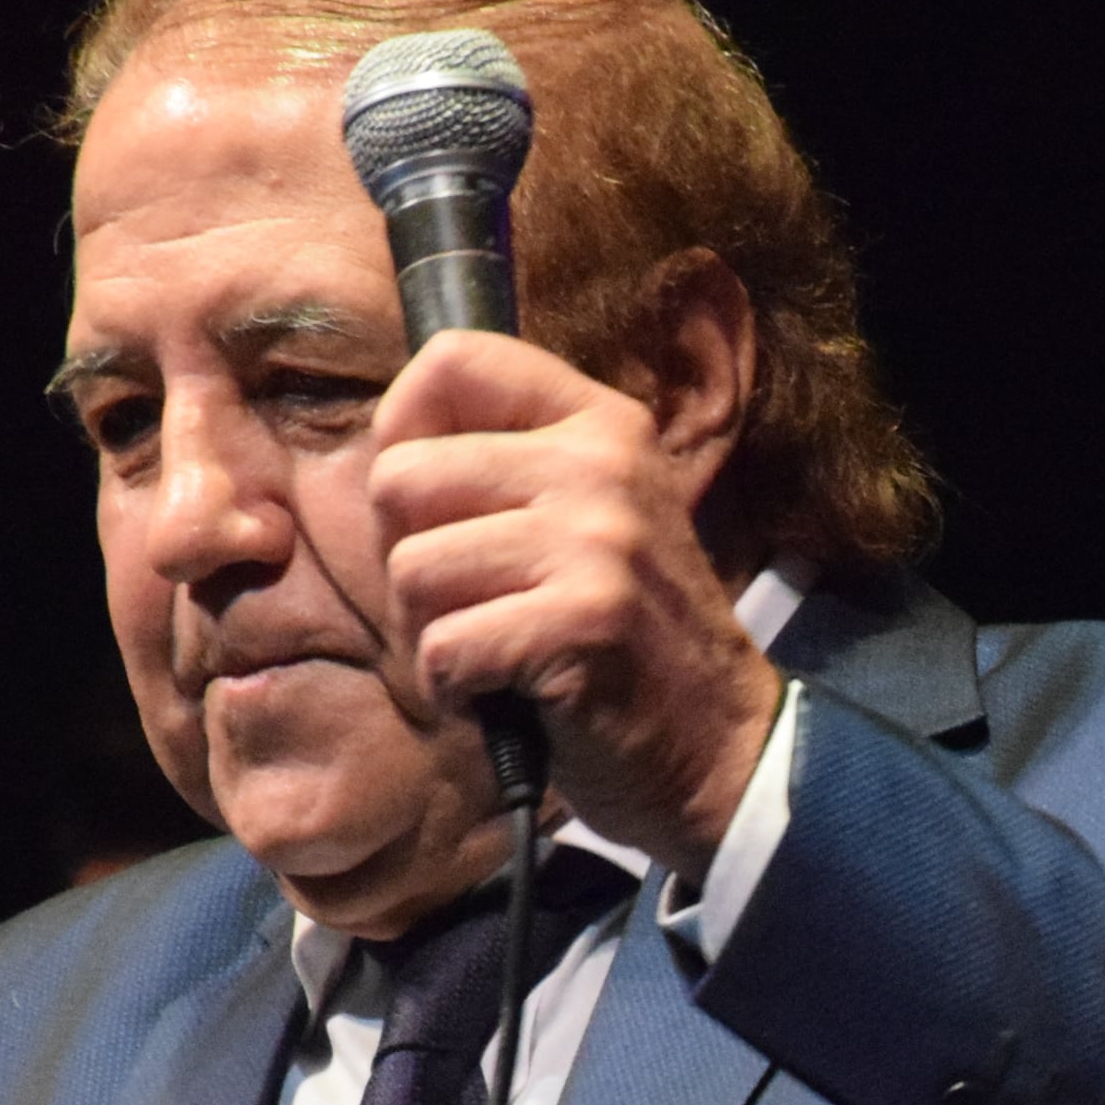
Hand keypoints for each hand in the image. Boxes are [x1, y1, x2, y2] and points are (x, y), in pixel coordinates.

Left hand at [363, 286, 779, 876]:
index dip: (402, 430)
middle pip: (401, 478)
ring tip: (495, 653)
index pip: (455, 360)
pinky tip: (505, 695)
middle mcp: (601, 466)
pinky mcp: (583, 622)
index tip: (425, 503)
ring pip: (411, 570)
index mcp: (600, 424)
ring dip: (430, 633)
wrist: (719, 744)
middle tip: (469, 603)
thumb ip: (506, 470)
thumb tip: (385, 448)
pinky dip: (454, 690)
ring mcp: (597, 541)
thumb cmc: (624, 640)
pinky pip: (443, 648)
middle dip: (406, 558)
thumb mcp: (588, 520)